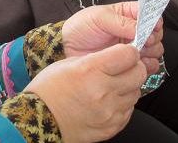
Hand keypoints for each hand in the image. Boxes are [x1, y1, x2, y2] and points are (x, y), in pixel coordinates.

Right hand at [25, 44, 147, 142]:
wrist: (39, 119)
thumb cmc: (49, 89)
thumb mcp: (68, 63)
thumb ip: (96, 59)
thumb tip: (118, 56)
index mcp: (90, 70)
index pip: (128, 55)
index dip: (128, 51)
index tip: (124, 52)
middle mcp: (103, 91)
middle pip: (139, 73)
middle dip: (133, 67)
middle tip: (123, 68)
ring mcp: (109, 111)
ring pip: (136, 92)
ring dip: (128, 87)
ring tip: (111, 86)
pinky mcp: (112, 126)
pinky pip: (129, 110)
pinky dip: (122, 104)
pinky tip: (107, 101)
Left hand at [62, 2, 163, 74]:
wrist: (67, 48)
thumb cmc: (81, 27)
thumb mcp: (98, 18)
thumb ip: (121, 22)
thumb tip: (141, 30)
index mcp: (127, 14)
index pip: (149, 13)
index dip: (153, 20)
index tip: (151, 28)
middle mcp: (133, 30)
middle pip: (156, 33)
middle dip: (153, 38)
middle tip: (144, 42)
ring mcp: (132, 48)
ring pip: (155, 50)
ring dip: (151, 52)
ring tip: (138, 53)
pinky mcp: (129, 63)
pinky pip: (147, 66)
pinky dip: (148, 66)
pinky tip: (139, 64)